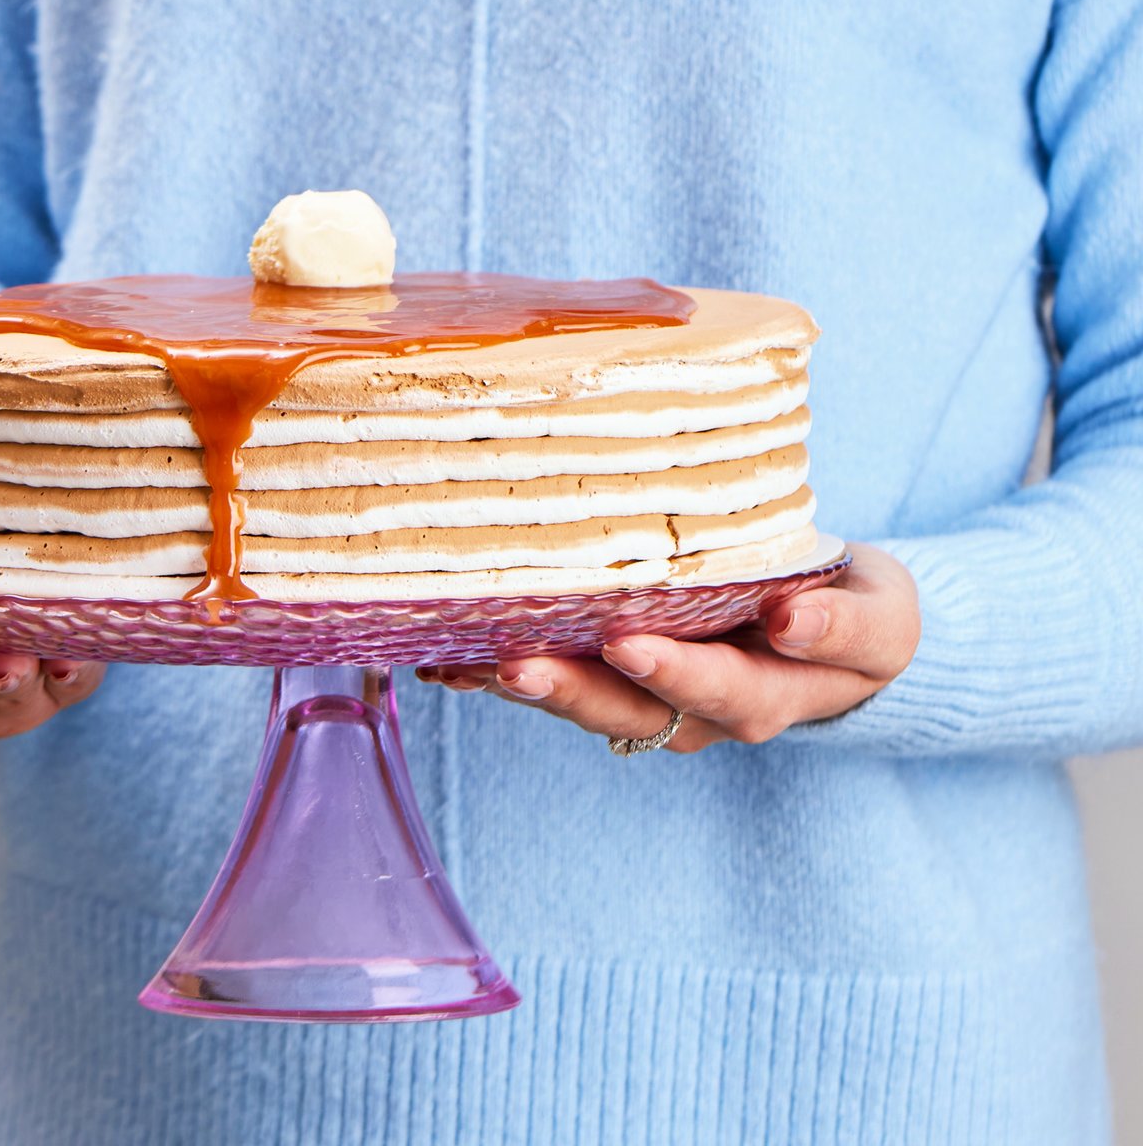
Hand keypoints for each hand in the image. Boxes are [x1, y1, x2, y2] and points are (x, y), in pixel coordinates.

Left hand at [419, 543, 917, 752]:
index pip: (724, 694)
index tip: (631, 644)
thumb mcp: (882, 617)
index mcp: (769, 696)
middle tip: (514, 664)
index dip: (677, 674)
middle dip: (570, 691)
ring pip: (585, 703)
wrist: (841, 633)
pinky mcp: (619, 680)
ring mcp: (656, 701)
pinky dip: (501, 675)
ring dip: (521, 687)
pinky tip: (446, 658)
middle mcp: (701, 712)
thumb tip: (794, 618)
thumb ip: (846, 625)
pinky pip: (562, 681)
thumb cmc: (860, 615)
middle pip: (632, 713)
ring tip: (460, 661)